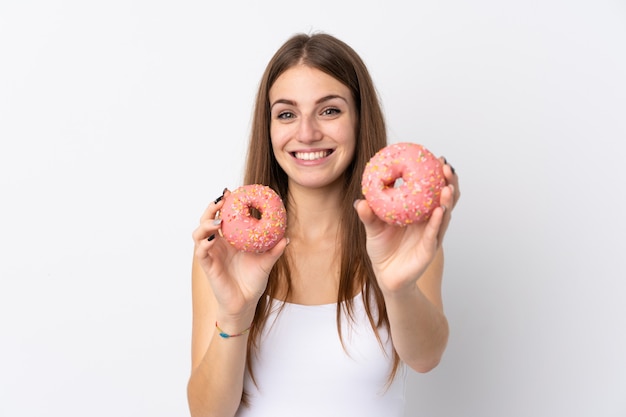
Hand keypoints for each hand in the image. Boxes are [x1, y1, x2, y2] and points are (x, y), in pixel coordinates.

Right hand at [191, 190, 288, 317]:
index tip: (232, 191)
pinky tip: (212, 238)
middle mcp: (218, 244)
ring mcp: (211, 254)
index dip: (224, 204)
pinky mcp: (208, 266)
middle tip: (221, 199)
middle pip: (207, 220)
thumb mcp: (266, 263)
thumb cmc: (253, 281)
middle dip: (211, 208)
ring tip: (217, 220)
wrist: (245, 303)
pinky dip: (204, 243)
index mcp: (230, 239)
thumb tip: (286, 237)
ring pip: (199, 234)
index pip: (223, 216)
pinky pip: (201, 252)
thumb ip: (274, 250)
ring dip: (205, 223)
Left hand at [354, 157, 459, 293]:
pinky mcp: (428, 250)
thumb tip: (360, 202)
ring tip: (448, 188)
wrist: (385, 275)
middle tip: (447, 168)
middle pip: (444, 199)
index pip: (432, 190)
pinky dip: (436, 222)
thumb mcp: (373, 228)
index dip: (437, 175)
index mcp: (418, 212)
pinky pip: (433, 234)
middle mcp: (428, 221)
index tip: (439, 158)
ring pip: (443, 215)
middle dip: (449, 182)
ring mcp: (431, 235)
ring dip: (447, 201)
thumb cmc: (382, 248)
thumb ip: (368, 215)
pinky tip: (438, 211)